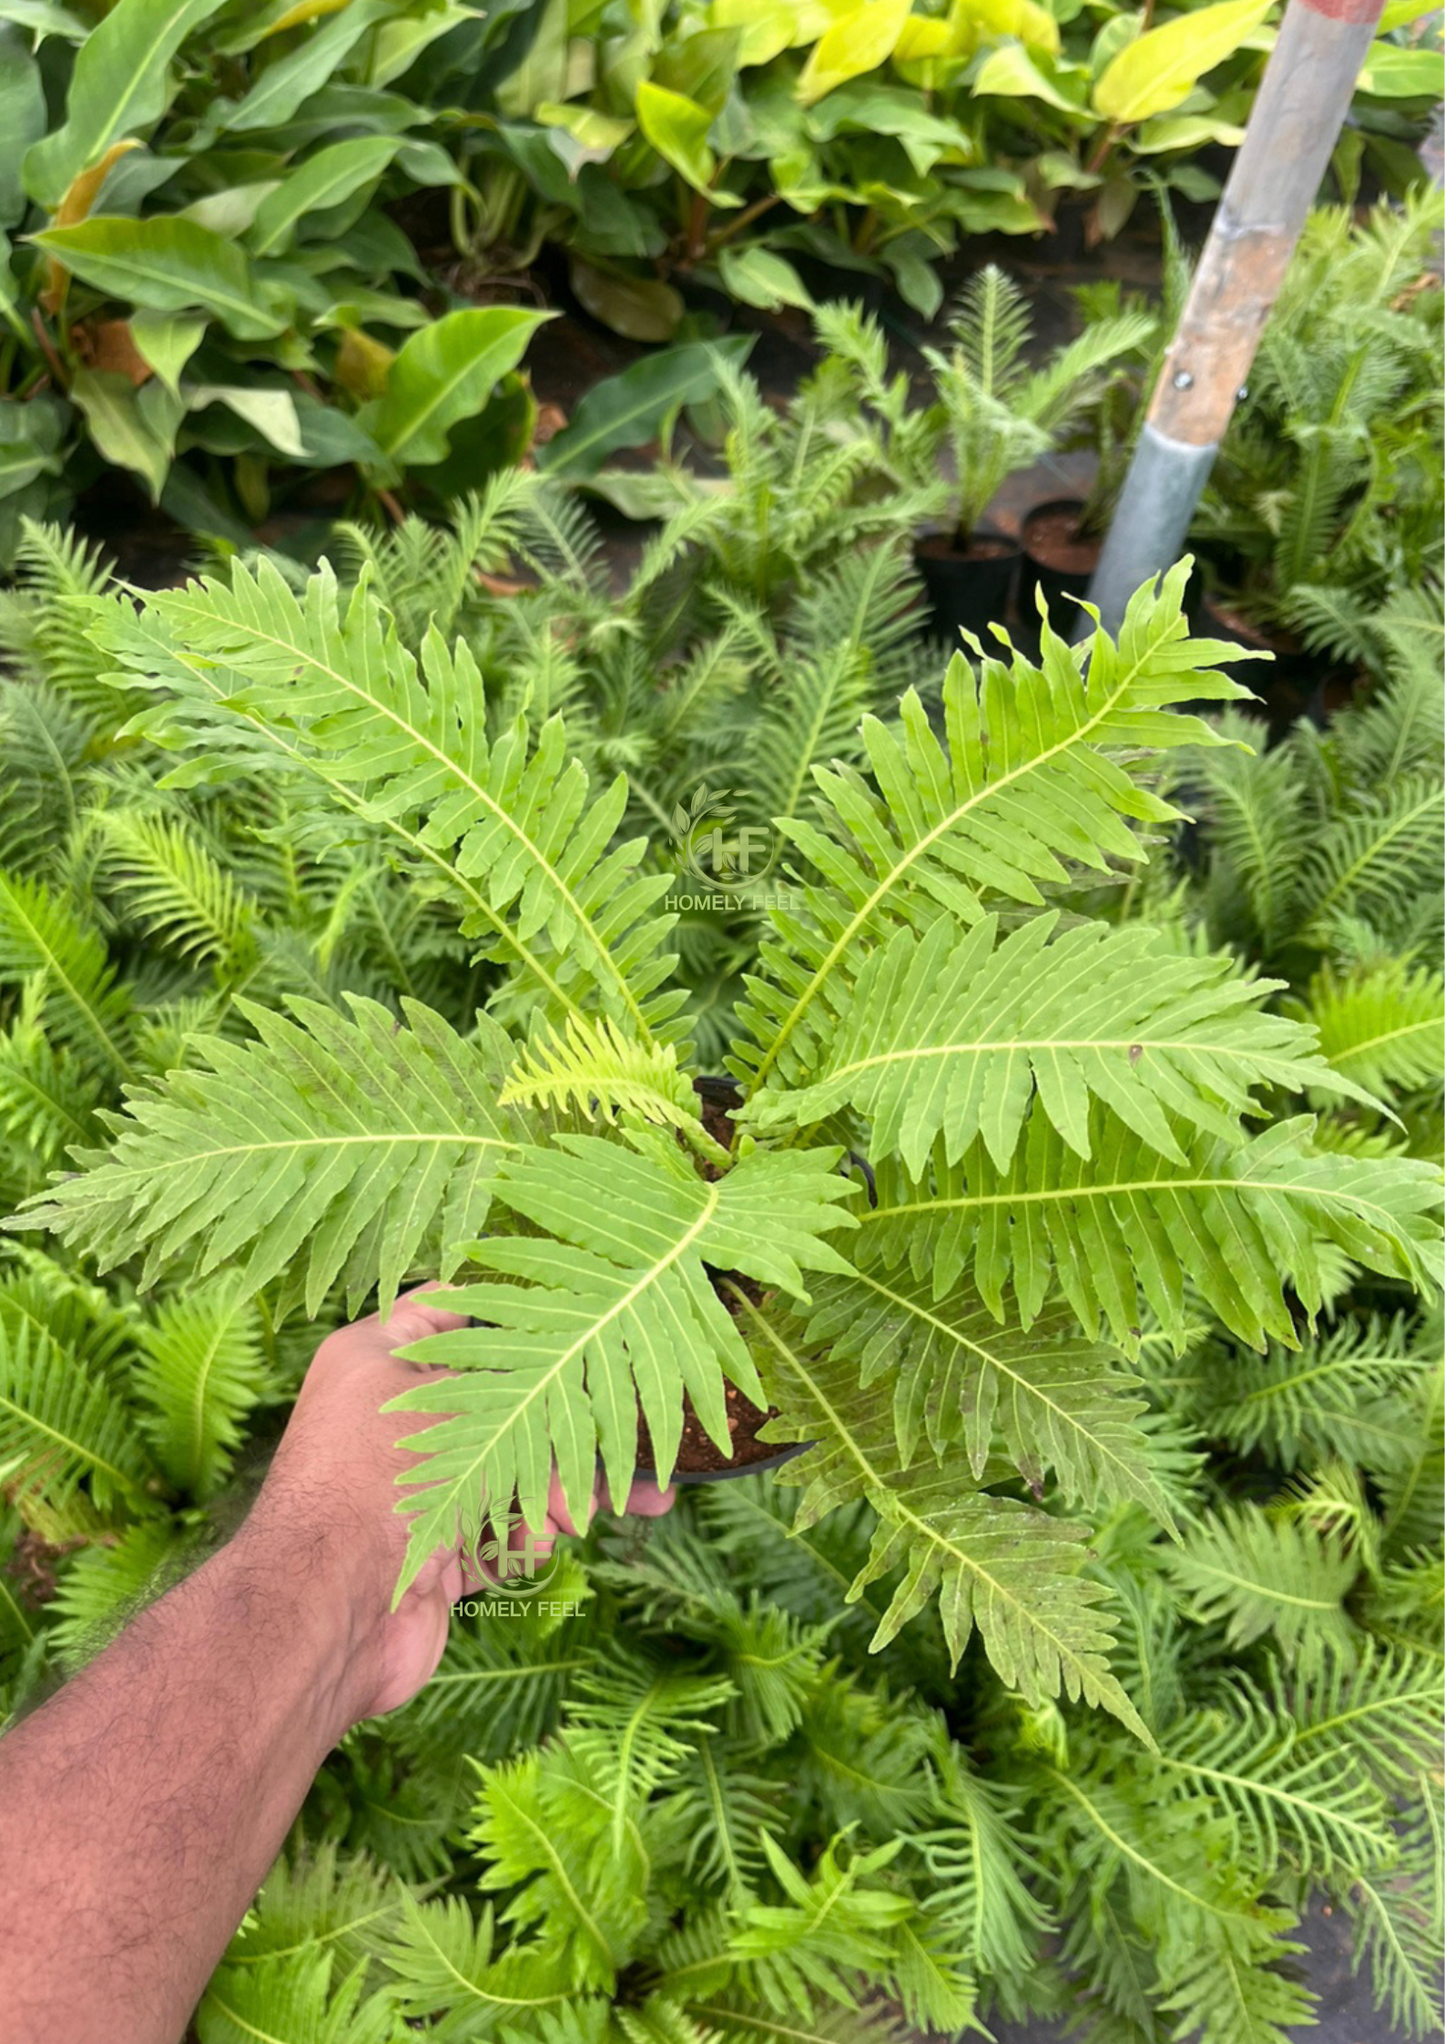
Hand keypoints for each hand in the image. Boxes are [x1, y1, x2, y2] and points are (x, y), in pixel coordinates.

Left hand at [239, 1287, 673, 1725]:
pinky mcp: (432, 1556)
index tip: (576, 1317)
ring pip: (505, 1476)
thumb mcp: (446, 1398)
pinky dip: (522, 1542)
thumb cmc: (373, 1476)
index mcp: (378, 1360)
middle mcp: (392, 1422)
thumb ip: (511, 1378)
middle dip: (559, 1427)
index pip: (450, 1313)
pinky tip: (534, 1550)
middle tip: (621, 1436)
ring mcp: (412, 1493)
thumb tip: (559, 1374)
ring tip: (595, 1510)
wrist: (328, 1609)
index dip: (511, 1313)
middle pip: (496, 1406)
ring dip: (552, 1493)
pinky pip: (495, 1536)